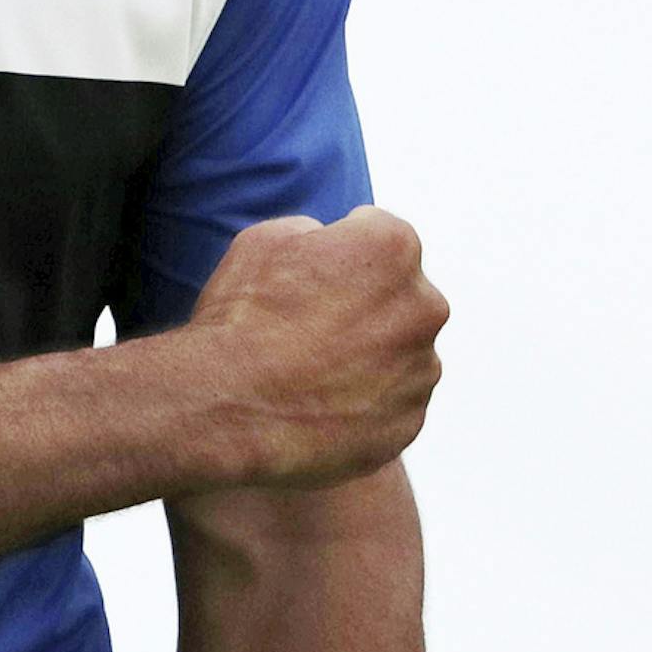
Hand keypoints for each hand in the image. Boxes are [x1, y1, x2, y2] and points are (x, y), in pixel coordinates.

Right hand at [184, 207, 447, 489]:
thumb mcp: (262, 240)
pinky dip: (367, 404)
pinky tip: (321, 404)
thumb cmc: (239, 319)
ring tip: (312, 372)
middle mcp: (423, 306)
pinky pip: (394, 405)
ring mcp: (421, 370)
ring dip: (370, 357)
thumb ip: (313, 231)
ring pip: (402, 354)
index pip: (381, 236)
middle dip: (367, 306)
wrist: (227, 409)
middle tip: (311, 328)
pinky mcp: (410, 421)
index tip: (311, 277)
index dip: (341, 253)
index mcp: (393, 248)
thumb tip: (326, 243)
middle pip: (402, 297)